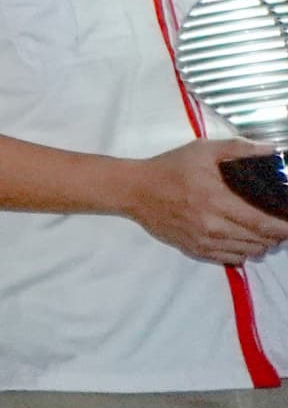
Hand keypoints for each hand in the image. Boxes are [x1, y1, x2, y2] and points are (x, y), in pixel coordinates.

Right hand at [125, 142, 287, 264]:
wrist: (134, 190)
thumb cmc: (170, 168)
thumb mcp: (203, 150)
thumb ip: (238, 149)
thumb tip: (271, 150)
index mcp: (217, 200)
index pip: (263, 223)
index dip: (284, 227)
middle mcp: (213, 226)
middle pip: (259, 241)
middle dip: (277, 236)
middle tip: (281, 225)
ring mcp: (204, 241)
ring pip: (248, 252)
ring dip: (262, 245)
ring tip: (264, 233)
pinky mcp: (195, 250)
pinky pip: (231, 259)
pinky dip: (244, 252)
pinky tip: (244, 240)